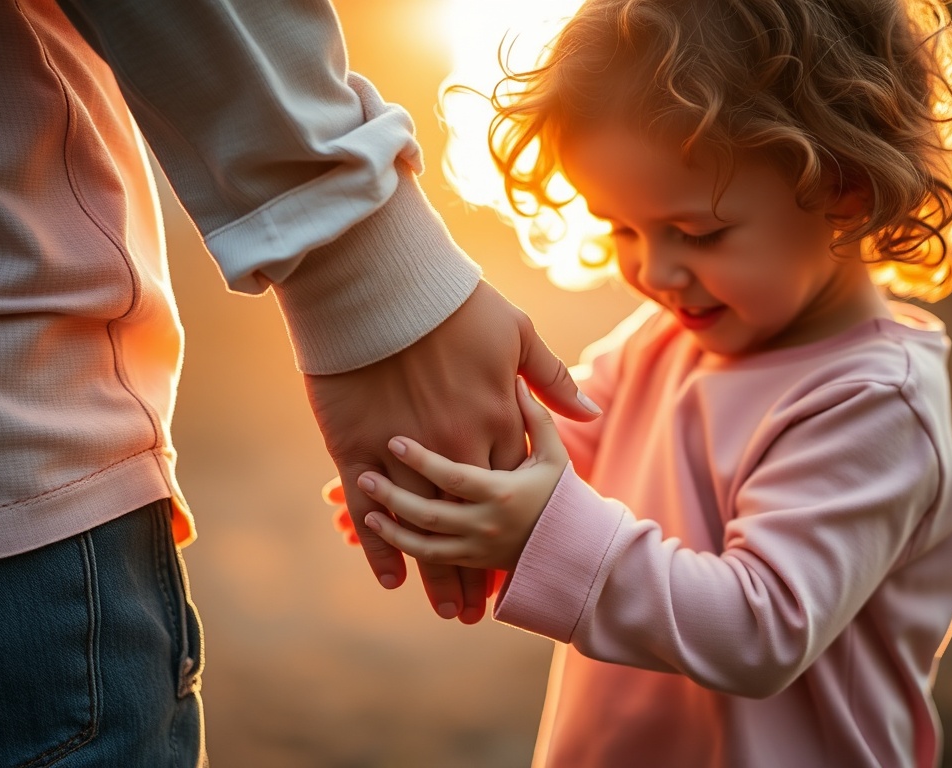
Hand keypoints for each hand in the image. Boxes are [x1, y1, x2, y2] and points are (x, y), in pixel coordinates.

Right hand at [305, 281, 599, 622]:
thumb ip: (550, 380)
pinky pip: (374, 507)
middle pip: (470, 522)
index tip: (519, 566)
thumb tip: (590, 409)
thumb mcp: (516, 334)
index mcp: (493, 421)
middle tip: (477, 611)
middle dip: (475, 572)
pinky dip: (381, 547)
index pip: (509, 490)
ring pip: (425, 527)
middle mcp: (456, 445)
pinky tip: (391, 579)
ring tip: (444, 612)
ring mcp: (407, 451)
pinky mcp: (361, 447)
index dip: (513, 534)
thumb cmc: (453, 303)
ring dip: (434, 575)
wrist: (382, 285)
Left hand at [358, 377, 568, 571]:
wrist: (573, 547)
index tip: (395, 441)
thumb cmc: (560, 491)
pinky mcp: (471, 562)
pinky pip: (432, 558)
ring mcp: (477, 548)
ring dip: (392, 529)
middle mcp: (487, 525)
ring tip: (367, 507)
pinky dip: (403, 546)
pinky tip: (381, 530)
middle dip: (395, 497)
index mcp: (504, 492)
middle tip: (367, 476)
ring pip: (426, 545)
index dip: (422, 461)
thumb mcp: (553, 453)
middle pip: (432, 514)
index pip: (455, 477)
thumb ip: (534, 417)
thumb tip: (515, 380)